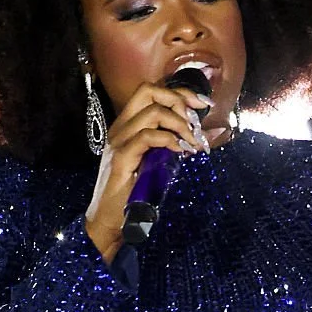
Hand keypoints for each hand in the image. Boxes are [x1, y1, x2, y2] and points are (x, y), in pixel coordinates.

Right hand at [84, 79, 210, 262]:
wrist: (109, 221)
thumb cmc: (134, 195)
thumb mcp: (156, 163)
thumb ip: (170, 145)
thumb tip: (201, 134)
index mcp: (127, 125)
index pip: (151, 91)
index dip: (179, 92)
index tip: (202, 104)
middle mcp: (120, 127)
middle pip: (149, 90)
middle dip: (179, 100)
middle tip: (195, 123)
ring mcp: (119, 141)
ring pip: (152, 112)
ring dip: (179, 124)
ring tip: (191, 142)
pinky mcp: (121, 158)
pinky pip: (148, 136)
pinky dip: (169, 140)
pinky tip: (180, 151)